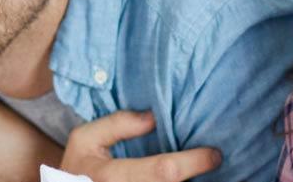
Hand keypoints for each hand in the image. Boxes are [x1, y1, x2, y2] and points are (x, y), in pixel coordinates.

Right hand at [59, 110, 220, 181]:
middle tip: (212, 162)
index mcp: (114, 177)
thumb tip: (153, 117)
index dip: (195, 162)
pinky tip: (186, 178)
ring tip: (201, 171)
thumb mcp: (85, 140)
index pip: (165, 172)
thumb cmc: (77, 169)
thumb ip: (116, 124)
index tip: (214, 154)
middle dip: (197, 176)